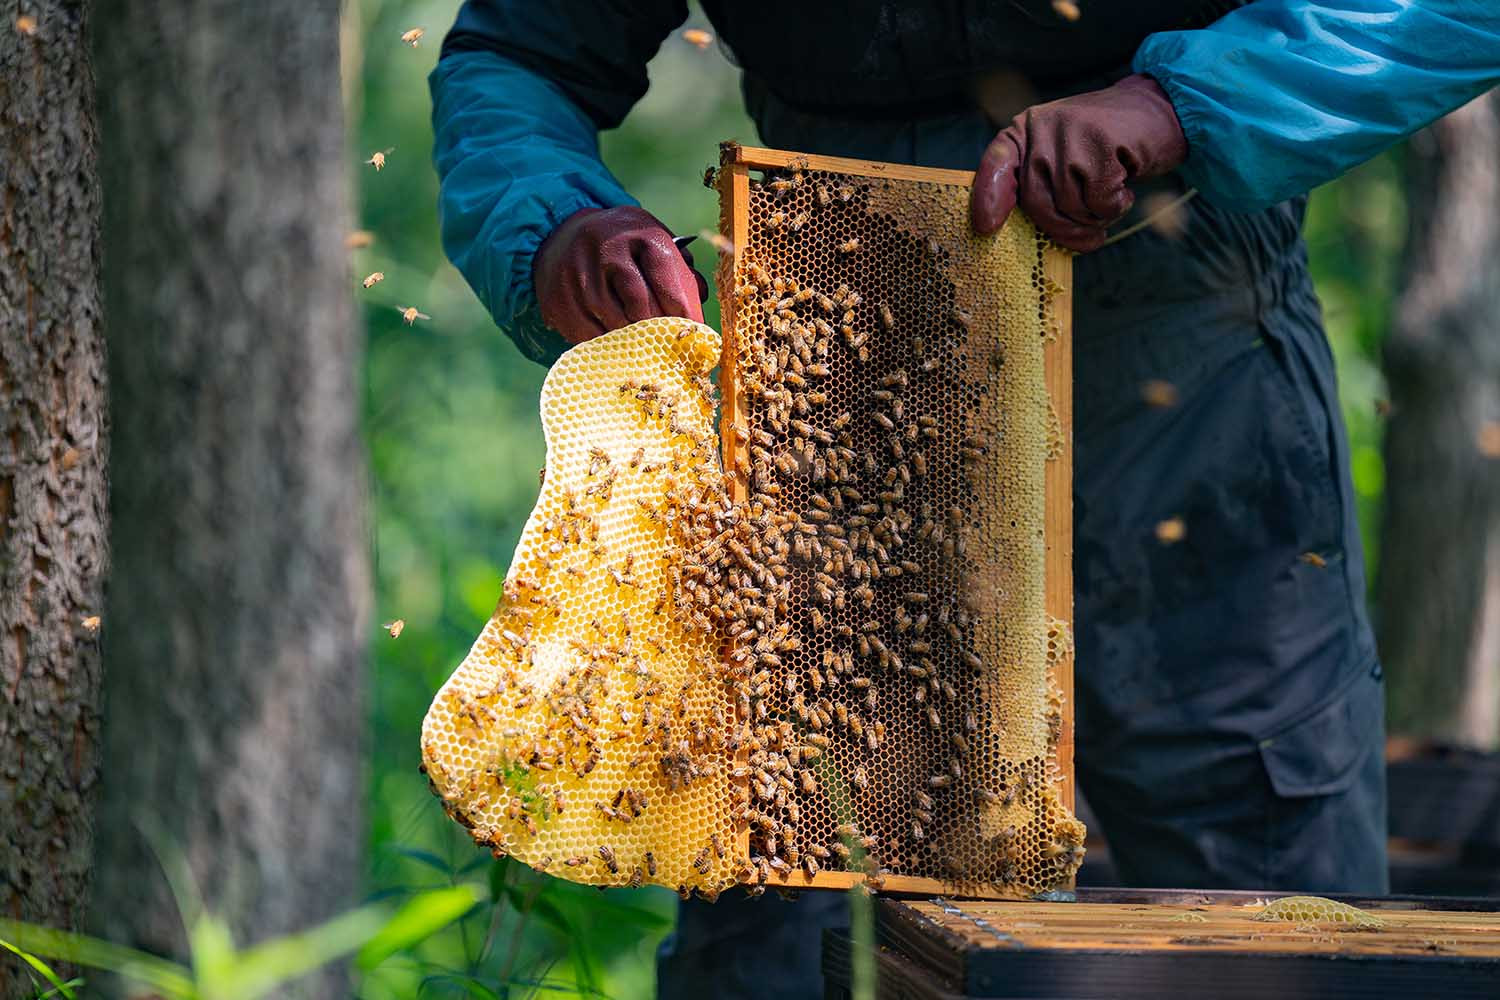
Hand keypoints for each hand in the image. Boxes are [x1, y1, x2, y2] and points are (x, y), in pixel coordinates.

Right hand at [534, 206, 708, 344]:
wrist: (561, 238)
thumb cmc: (623, 247)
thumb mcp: (651, 243)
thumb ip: (679, 273)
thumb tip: (697, 316)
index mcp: (639, 233)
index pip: (666, 279)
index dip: (683, 311)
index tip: (694, 333)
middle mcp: (606, 250)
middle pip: (641, 306)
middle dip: (660, 329)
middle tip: (673, 347)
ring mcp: (579, 276)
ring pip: (616, 324)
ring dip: (635, 341)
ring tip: (647, 347)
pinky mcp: (559, 300)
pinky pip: (590, 336)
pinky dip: (608, 345)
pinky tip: (618, 344)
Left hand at [970, 74, 1187, 251]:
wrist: (1158, 112)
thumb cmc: (1105, 149)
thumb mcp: (1063, 158)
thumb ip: (1041, 187)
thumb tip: (1031, 236)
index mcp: (1025, 131)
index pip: (996, 164)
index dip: (988, 198)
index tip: (986, 228)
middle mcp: (1042, 129)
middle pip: (1037, 203)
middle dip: (1064, 228)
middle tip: (1090, 232)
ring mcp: (1070, 134)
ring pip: (1070, 207)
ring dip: (1095, 218)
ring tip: (1109, 199)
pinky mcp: (1102, 144)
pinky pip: (1100, 203)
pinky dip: (1115, 208)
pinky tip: (1124, 188)